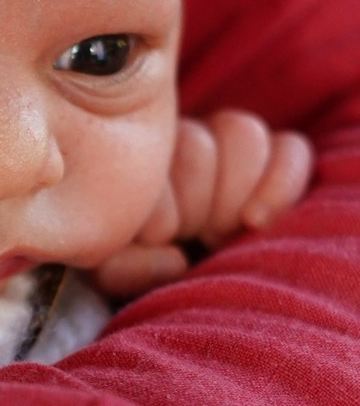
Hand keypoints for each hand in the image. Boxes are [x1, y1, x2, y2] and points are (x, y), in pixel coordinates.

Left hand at [95, 109, 313, 295]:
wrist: (168, 273)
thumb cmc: (134, 264)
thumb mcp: (114, 270)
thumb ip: (123, 265)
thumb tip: (177, 260)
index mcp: (131, 156)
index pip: (149, 158)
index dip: (161, 207)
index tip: (160, 241)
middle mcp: (174, 139)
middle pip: (197, 143)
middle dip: (198, 204)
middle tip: (193, 239)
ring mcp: (221, 143)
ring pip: (242, 132)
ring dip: (235, 191)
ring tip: (218, 235)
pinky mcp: (271, 157)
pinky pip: (290, 148)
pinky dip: (283, 181)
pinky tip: (257, 222)